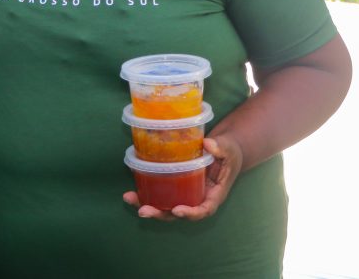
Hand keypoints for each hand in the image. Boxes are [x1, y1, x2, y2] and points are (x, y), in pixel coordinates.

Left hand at [122, 136, 242, 220]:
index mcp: (214, 194)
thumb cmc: (229, 151)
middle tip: (143, 211)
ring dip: (148, 205)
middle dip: (161, 214)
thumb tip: (208, 144)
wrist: (223, 149)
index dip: (191, 213)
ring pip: (166, 206)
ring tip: (129, 198)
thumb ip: (221, 148)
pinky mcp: (176, 185)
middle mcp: (198, 198)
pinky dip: (146, 193)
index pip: (204, 209)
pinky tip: (131, 189)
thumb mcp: (229, 149)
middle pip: (179, 213)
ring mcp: (186, 193)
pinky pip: (162, 193)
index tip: (177, 210)